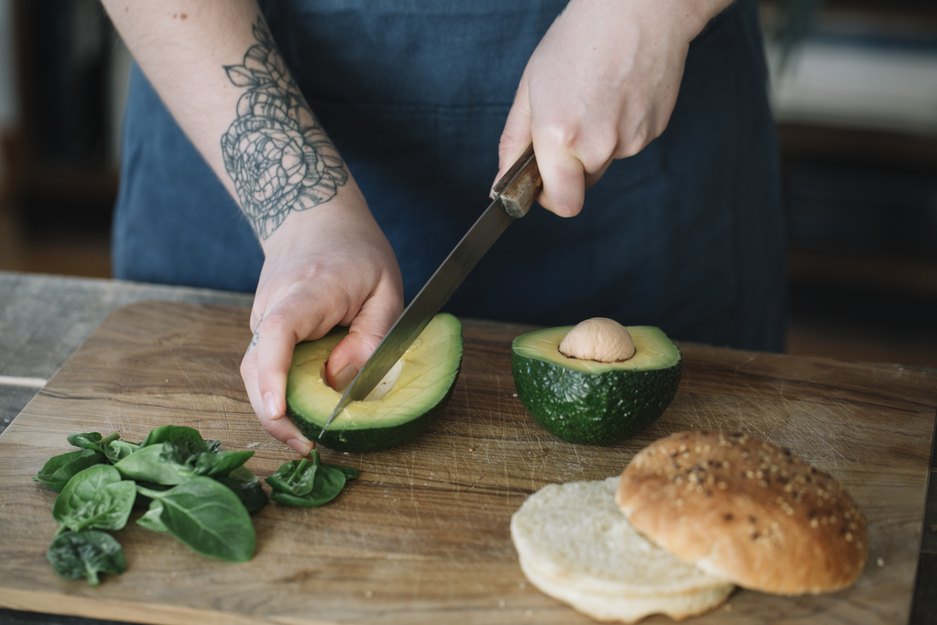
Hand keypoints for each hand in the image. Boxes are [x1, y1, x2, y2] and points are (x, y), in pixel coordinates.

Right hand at [240, 189, 402, 454]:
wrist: (312, 216)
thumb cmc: (357, 252)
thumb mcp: (385, 290)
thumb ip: (371, 339)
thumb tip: (340, 385)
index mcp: (308, 291)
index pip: (278, 332)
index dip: (274, 374)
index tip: (279, 410)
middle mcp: (272, 306)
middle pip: (254, 366)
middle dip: (274, 414)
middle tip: (309, 448)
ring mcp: (261, 319)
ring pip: (255, 373)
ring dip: (277, 410)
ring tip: (310, 439)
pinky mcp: (262, 330)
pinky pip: (264, 368)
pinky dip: (280, 393)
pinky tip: (305, 412)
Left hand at [497, 0, 716, 215]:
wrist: (638, 9)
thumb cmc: (578, 39)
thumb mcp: (530, 88)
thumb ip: (514, 142)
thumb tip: (501, 184)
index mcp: (560, 136)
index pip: (561, 203)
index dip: (549, 198)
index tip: (542, 183)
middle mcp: (598, 145)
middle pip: (582, 184)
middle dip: (571, 166)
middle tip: (570, 120)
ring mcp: (631, 140)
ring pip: (606, 162)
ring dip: (597, 143)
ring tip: (596, 97)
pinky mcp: (654, 131)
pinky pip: (628, 145)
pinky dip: (620, 128)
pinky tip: (618, 94)